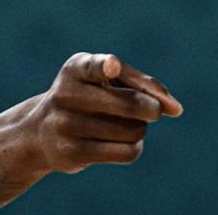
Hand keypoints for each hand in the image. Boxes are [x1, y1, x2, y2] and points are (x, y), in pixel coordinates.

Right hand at [32, 52, 182, 173]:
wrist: (42, 131)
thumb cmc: (87, 98)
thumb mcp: (105, 80)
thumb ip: (141, 84)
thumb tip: (175, 109)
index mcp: (76, 68)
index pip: (96, 66)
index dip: (108, 66)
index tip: (112, 65)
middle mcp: (66, 93)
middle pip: (130, 104)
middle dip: (151, 109)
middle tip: (152, 112)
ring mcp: (66, 124)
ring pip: (132, 131)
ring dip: (139, 130)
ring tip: (123, 126)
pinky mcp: (71, 152)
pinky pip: (126, 152)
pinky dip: (134, 147)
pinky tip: (122, 143)